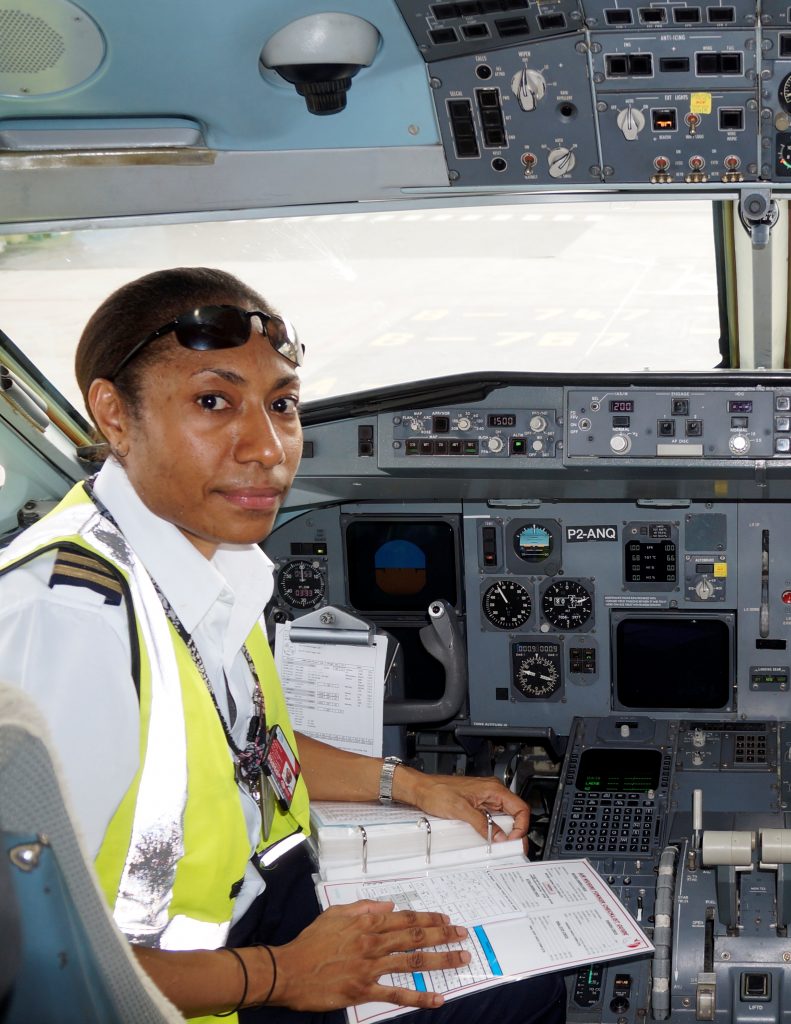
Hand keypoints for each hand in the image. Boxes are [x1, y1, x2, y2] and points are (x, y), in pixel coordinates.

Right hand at [271, 900, 469, 1010]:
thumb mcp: (336, 913)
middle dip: (443, 935)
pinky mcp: (363, 990)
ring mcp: (370, 967)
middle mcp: (373, 942)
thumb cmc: (311, 941)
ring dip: (441, 960)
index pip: (405, 918)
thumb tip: (388, 905)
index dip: (429, 919)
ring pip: (412, 962)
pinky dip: (419, 996)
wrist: (289, 969)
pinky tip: (438, 998)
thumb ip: (364, 908)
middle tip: (464, 935)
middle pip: (415, 937)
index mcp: (367, 922)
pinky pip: (396, 994)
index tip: (447, 920)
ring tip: (462, 958)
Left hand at [400, 771, 530, 844]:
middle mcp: (492, 792)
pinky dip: (493, 830)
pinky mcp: (478, 806)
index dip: (521, 826)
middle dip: (515, 832)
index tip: (513, 840)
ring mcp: (485, 799)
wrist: (421, 789)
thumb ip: (482, 824)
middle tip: (510, 847)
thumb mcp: (461, 810)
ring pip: (504, 818)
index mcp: (493, 789)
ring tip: (500, 845)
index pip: (520, 808)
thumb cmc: (436, 791)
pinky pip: (492, 819)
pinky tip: (489, 838)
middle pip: (514, 814)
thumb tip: (499, 837)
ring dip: (504, 832)